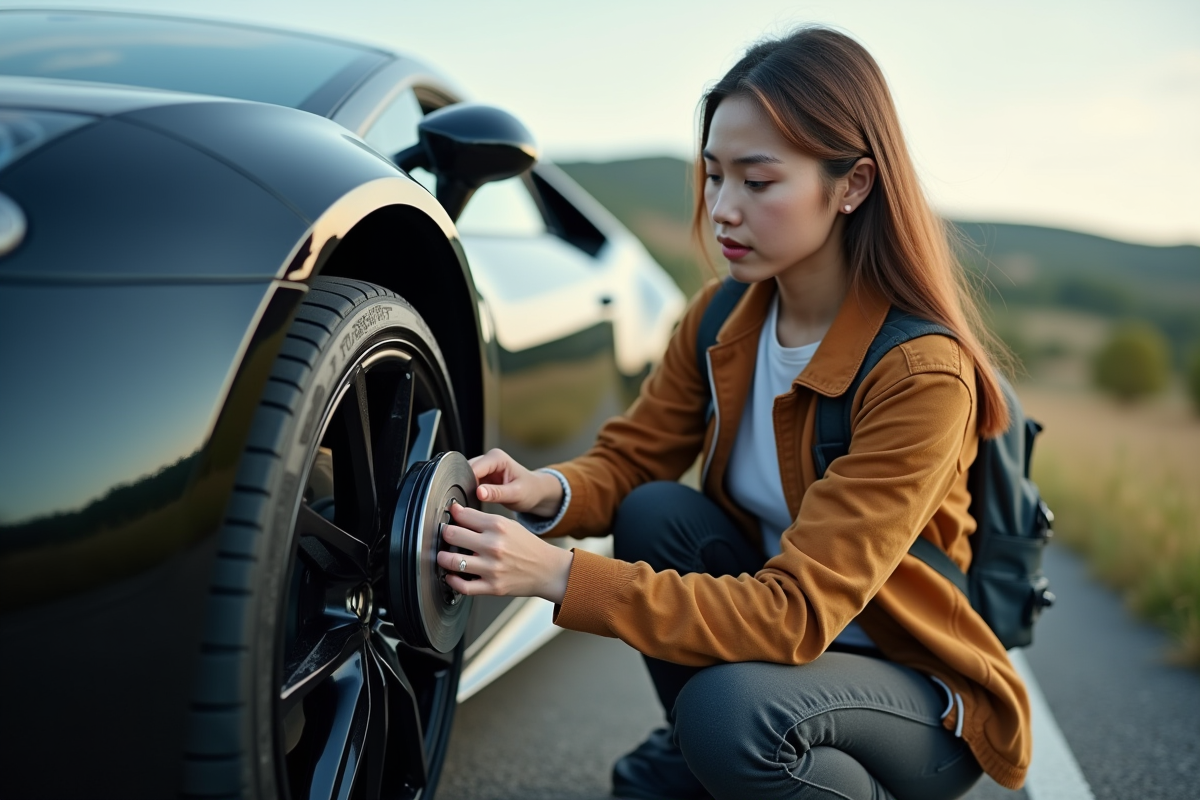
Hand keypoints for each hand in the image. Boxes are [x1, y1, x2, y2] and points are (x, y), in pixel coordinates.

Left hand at [436, 502, 572, 602]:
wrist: (547, 569)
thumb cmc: (527, 546)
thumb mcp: (509, 524)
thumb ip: (483, 519)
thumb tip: (457, 512)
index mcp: (498, 526)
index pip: (462, 515)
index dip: (453, 515)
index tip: (450, 518)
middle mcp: (494, 545)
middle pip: (452, 535)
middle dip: (445, 534)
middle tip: (446, 536)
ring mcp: (492, 568)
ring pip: (452, 561)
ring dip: (442, 558)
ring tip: (444, 556)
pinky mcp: (493, 587)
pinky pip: (463, 586)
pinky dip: (452, 581)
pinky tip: (452, 575)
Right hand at [469, 448, 563, 517]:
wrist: (536, 493)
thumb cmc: (530, 490)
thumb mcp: (515, 494)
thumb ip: (496, 493)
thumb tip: (479, 492)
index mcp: (496, 458)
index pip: (474, 468)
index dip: (469, 483)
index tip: (470, 497)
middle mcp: (488, 459)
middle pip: (466, 472)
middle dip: (468, 487)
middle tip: (474, 502)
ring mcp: (484, 467)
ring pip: (466, 479)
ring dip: (469, 490)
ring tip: (479, 501)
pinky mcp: (482, 477)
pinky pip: (470, 484)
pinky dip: (471, 493)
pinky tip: (478, 500)